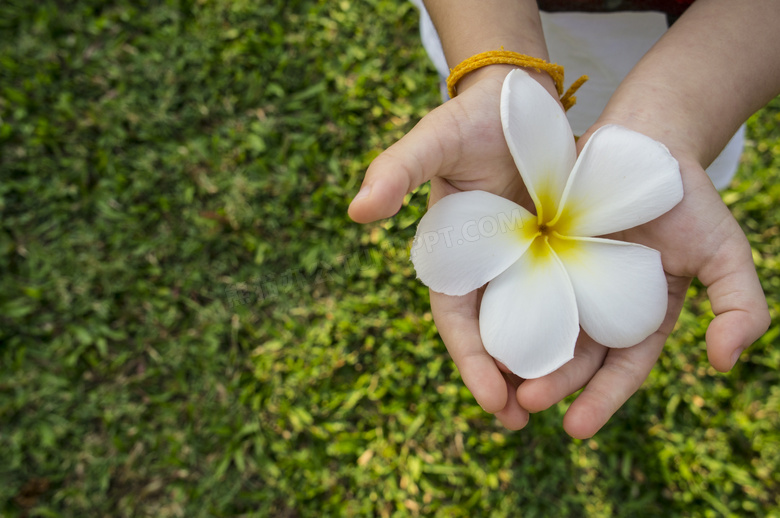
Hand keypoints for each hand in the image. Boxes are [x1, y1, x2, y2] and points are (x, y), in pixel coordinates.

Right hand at [349, 66, 546, 428]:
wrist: (518, 100)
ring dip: (545, 369)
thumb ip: (396, 171)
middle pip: (497, 336)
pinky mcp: (567, 252)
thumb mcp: (432, 141)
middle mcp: (492, 270)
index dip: (471, 361)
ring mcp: (531, 264)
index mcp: (454, 258)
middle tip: (523, 424)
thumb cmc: (469, 121)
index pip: (458, 320)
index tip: (492, 400)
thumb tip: (357, 212)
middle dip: (506, 382)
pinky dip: (579, 331)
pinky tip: (596, 360)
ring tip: (563, 413)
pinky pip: (574, 297)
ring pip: (537, 326)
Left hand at [515, 135, 769, 437]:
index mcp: (640, 316)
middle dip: (552, 383)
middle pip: (573, 355)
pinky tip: (481, 332)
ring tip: (500, 380)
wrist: (644, 141)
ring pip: (538, 327)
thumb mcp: (725, 251)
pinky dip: (501, 311)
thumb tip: (725, 363)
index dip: (601, 399)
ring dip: (520, 357)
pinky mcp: (533, 251)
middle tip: (527, 402)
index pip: (621, 369)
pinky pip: (513, 287)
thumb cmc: (688, 199)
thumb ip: (739, 307)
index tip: (575, 429)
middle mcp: (598, 305)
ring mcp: (564, 278)